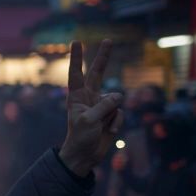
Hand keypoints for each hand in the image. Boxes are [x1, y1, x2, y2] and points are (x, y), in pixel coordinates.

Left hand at [58, 40, 124, 176]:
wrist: (85, 155)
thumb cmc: (80, 137)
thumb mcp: (89, 121)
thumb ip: (103, 106)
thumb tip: (118, 95)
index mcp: (76, 97)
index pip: (76, 74)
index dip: (77, 58)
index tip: (76, 42)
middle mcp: (89, 97)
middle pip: (98, 73)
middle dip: (104, 57)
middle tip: (108, 40)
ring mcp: (101, 105)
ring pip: (115, 100)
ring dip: (111, 115)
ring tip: (101, 127)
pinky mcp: (111, 115)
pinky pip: (119, 113)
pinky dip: (116, 123)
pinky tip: (108, 132)